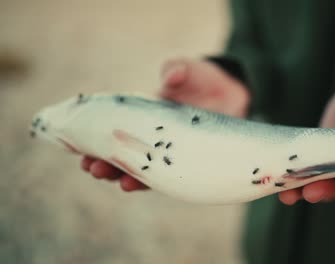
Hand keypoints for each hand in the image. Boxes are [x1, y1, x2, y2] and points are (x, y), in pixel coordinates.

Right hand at [82, 58, 249, 190]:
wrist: (234, 95)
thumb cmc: (205, 80)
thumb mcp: (190, 70)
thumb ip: (178, 69)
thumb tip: (170, 76)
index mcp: (147, 114)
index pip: (117, 127)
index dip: (97, 136)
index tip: (79, 143)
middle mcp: (155, 135)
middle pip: (124, 151)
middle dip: (105, 160)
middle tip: (90, 166)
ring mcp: (170, 150)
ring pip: (141, 168)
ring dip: (122, 174)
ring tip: (109, 177)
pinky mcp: (187, 161)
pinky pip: (166, 176)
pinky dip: (151, 181)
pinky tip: (134, 184)